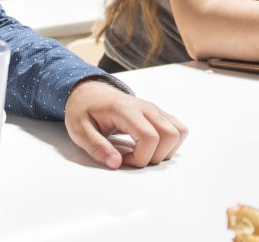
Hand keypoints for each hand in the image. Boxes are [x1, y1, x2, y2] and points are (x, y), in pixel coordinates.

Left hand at [63, 80, 186, 169]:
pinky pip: (178, 129)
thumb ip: (96, 147)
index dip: (140, 157)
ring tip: (143, 153)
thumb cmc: (84, 110)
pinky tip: (150, 147)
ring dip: (166, 150)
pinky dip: (170, 144)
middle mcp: (145, 107)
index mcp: (125, 110)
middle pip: (170, 135)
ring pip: (179, 132)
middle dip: (155, 156)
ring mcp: (154, 109)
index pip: (149, 137)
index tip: (121, 160)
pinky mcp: (159, 114)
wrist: (89, 93)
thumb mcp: (80, 130)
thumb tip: (116, 164)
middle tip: (133, 158)